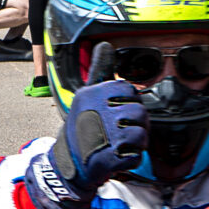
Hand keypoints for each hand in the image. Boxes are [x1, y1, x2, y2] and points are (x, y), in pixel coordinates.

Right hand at [25, 53, 147, 208]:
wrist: (67, 164)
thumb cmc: (81, 127)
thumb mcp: (86, 96)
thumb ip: (100, 71)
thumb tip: (105, 44)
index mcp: (92, 95)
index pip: (129, 90)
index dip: (129, 102)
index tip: (118, 110)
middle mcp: (98, 112)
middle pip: (139, 112)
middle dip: (136, 124)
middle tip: (121, 131)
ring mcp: (103, 136)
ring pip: (141, 135)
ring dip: (135, 143)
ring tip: (120, 144)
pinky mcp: (108, 159)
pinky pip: (136, 156)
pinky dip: (130, 160)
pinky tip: (117, 157)